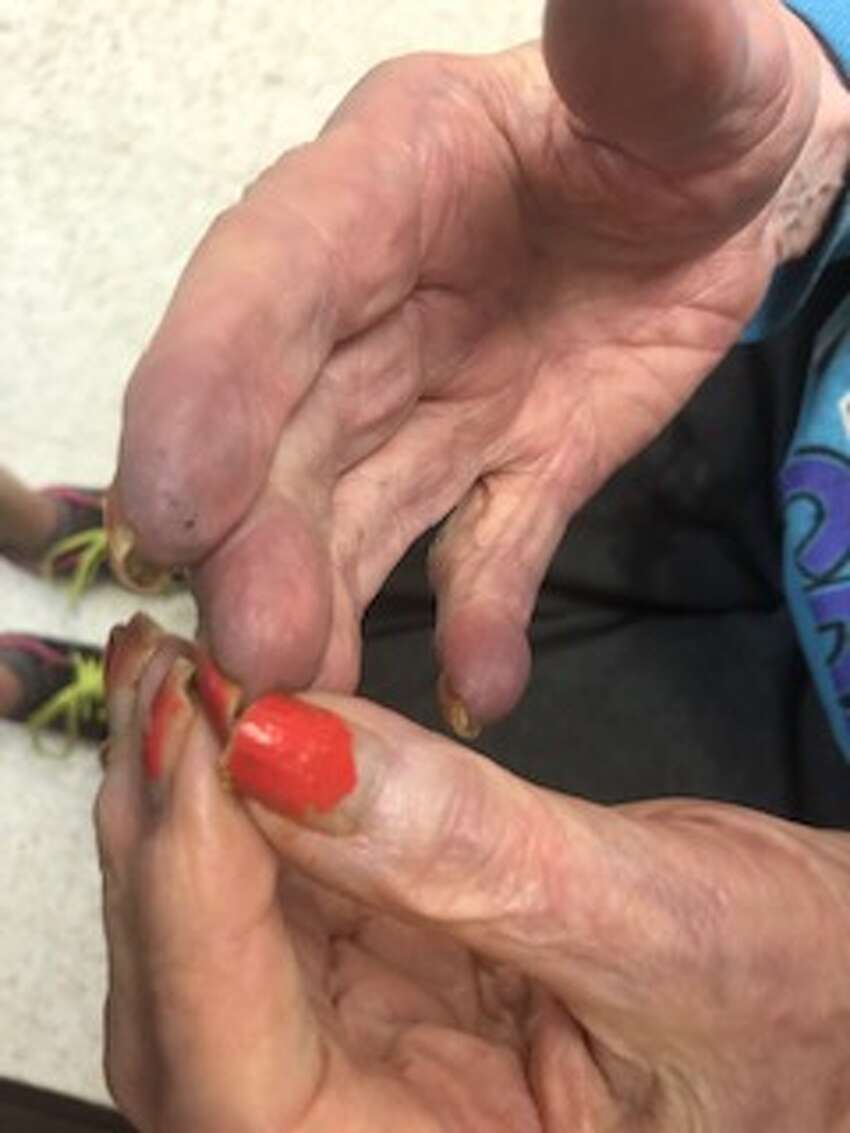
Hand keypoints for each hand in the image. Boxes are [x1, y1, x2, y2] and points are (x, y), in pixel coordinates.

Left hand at [98, 616, 849, 1130]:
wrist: (830, 1001)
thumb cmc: (797, 1007)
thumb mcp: (660, 925)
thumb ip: (473, 852)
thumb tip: (286, 746)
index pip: (241, 1087)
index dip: (194, 900)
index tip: (199, 723)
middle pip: (189, 1010)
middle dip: (163, 833)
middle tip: (166, 670)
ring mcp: (353, 1062)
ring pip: (208, 942)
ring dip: (184, 802)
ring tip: (181, 667)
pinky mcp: (369, 985)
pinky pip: (272, 895)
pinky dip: (242, 796)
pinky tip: (234, 708)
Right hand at [112, 0, 849, 727]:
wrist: (724, 184)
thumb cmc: (682, 99)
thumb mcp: (672, 56)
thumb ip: (637, 35)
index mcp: (382, 185)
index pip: (267, 284)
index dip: (205, 390)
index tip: (167, 508)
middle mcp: (377, 307)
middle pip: (287, 432)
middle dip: (258, 543)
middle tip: (252, 653)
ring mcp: (443, 403)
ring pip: (361, 512)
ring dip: (327, 604)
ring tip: (314, 703)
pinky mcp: (516, 469)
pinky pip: (487, 553)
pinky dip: (478, 622)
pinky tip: (475, 685)